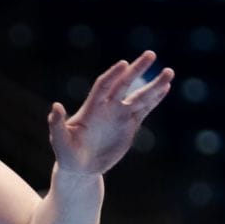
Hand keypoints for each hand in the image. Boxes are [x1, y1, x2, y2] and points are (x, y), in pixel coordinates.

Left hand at [49, 50, 174, 177]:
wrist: (81, 168)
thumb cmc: (66, 154)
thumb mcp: (60, 142)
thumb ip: (57, 124)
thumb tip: (55, 106)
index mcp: (91, 108)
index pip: (104, 86)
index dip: (113, 75)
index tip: (124, 64)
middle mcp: (107, 108)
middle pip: (124, 84)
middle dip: (137, 69)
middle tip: (151, 54)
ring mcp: (120, 116)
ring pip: (140, 96)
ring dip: (154, 85)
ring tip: (169, 72)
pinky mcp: (130, 126)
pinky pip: (145, 109)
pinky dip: (155, 99)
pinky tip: (165, 88)